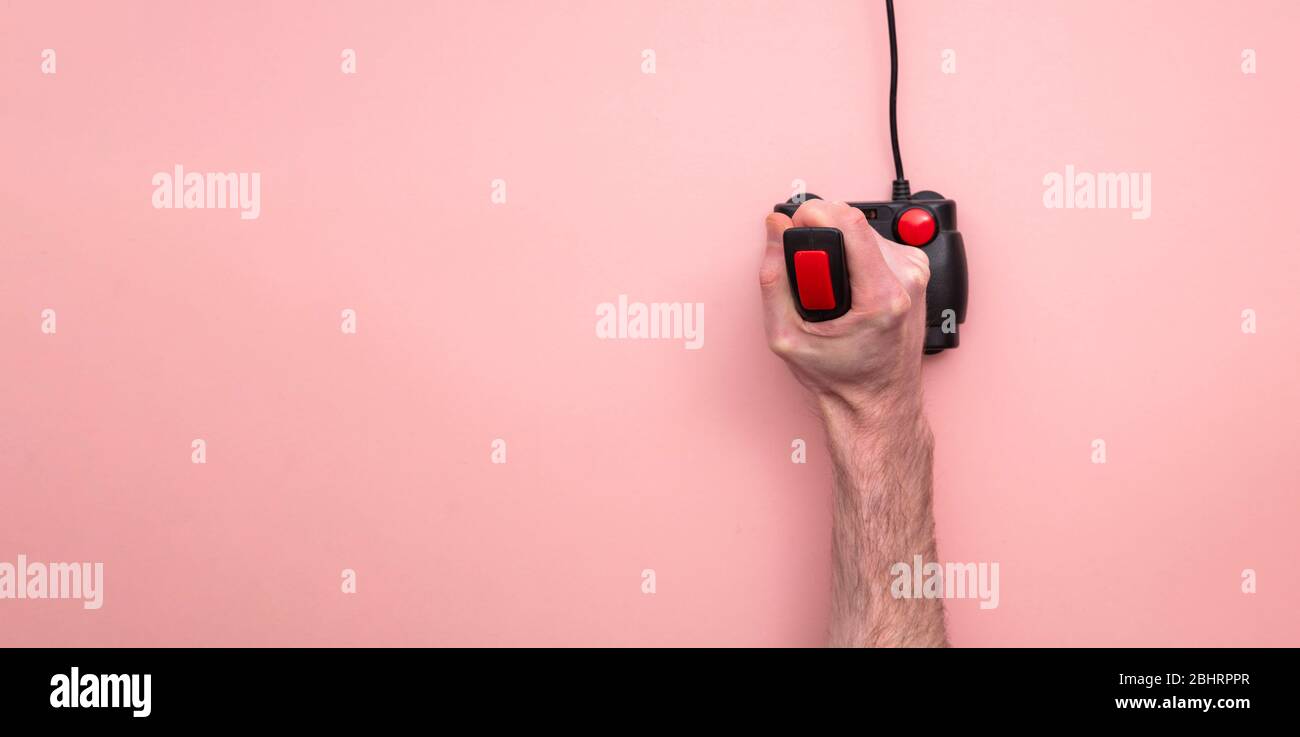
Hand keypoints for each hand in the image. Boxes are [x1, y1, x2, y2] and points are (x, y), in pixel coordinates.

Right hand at [760, 199, 930, 420]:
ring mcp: (917, 273)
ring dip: (838, 246)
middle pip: (854, 222)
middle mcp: (907, 279)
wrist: (878, 400)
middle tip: (810, 276)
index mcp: (882, 296)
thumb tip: (774, 231)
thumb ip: (773, 279)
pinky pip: (876, 242)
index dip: (813, 215)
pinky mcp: (917, 271)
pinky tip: (848, 285)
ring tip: (830, 287)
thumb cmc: (843, 377)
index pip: (849, 222)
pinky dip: (855, 255)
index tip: (794, 227)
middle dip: (821, 236)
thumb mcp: (787, 337)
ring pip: (864, 229)